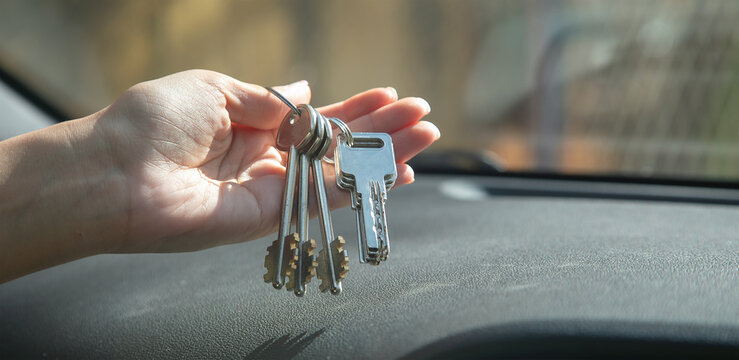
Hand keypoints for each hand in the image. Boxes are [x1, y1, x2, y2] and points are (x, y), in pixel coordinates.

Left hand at [99, 70, 438, 252]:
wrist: (118, 171)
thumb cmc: (157, 120)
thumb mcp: (217, 88)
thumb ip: (270, 98)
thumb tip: (306, 88)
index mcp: (253, 123)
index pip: (317, 116)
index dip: (354, 107)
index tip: (390, 95)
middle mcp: (267, 156)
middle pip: (337, 144)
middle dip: (381, 130)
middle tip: (423, 118)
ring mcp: (271, 187)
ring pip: (339, 172)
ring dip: (383, 156)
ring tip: (424, 139)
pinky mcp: (270, 214)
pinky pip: (322, 198)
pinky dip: (359, 184)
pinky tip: (393, 170)